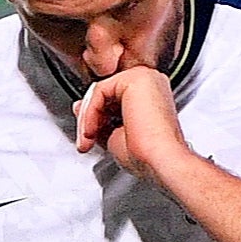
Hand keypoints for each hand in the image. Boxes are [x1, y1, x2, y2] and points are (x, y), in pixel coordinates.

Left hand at [72, 66, 188, 180]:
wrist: (161, 163)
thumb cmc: (148, 158)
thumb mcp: (114, 137)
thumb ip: (98, 119)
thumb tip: (79, 106)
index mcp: (150, 95)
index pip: (113, 97)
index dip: (94, 117)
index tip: (87, 138)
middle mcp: (150, 83)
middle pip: (105, 92)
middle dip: (87, 118)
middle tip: (84, 141)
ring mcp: (144, 78)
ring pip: (99, 91)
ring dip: (86, 118)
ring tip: (87, 140)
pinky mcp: (134, 78)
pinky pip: (99, 91)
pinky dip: (89, 113)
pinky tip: (91, 132)